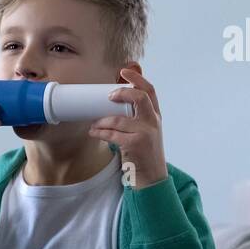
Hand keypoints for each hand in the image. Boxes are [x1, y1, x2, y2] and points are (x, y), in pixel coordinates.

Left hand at [88, 68, 167, 188]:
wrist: (151, 176)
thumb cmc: (143, 152)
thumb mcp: (145, 131)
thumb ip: (135, 117)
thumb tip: (111, 101)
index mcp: (155, 115)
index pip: (150, 91)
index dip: (137, 78)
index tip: (123, 71)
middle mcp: (153, 122)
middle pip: (140, 98)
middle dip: (122, 93)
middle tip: (109, 96)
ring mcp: (146, 133)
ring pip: (118, 119)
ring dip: (101, 121)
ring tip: (94, 124)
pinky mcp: (136, 145)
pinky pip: (112, 134)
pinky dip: (99, 133)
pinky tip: (94, 133)